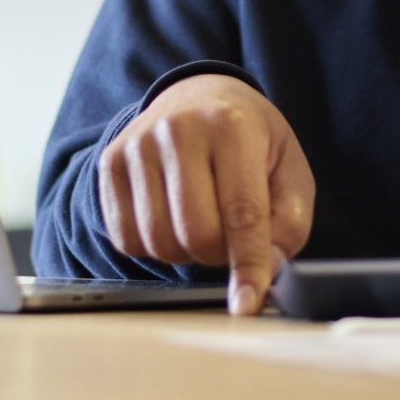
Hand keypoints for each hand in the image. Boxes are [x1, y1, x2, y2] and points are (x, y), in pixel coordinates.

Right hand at [98, 74, 314, 314]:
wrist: (198, 96)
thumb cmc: (250, 140)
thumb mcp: (288, 169)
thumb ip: (289, 222)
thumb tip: (267, 269)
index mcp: (232, 127)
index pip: (242, 212)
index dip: (248, 264)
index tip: (246, 303)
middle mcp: (179, 129)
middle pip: (196, 233)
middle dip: (218, 255)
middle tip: (230, 239)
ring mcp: (138, 144)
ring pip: (158, 241)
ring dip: (186, 252)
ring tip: (202, 222)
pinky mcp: (111, 163)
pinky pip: (126, 237)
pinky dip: (153, 245)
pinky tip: (171, 218)